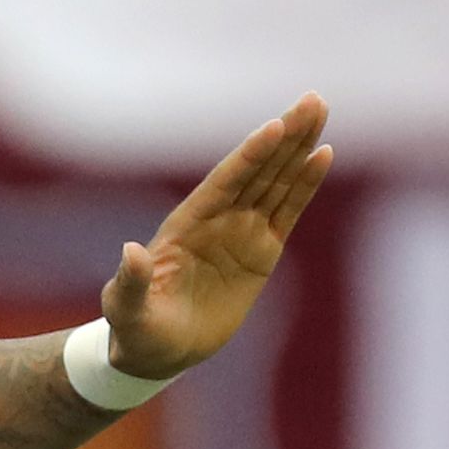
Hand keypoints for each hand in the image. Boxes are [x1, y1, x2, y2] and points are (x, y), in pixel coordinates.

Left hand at [102, 92, 332, 378]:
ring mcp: (240, 232)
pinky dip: (305, 184)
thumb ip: (130, 281)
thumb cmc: (136, 327)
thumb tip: (130, 252)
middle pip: (257, 170)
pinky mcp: (261, 252)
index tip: (274, 127)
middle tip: (313, 99)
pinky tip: (322, 155)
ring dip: (299, 148)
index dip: (249, 156)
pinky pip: (287, 212)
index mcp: (185, 224)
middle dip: (284, 135)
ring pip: (276, 181)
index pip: (224, 182)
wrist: (156, 349)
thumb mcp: (126, 307)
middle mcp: (216, 219)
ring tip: (319, 110)